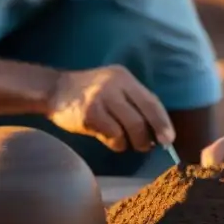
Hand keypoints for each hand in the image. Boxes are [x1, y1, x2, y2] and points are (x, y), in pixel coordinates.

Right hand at [48, 65, 174, 152]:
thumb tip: (156, 130)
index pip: (151, 101)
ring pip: (129, 128)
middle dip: (148, 137)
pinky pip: (113, 136)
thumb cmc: (90, 92)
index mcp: (124, 77)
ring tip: (127, 143)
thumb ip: (133, 102)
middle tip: (146, 146)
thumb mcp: (113, 87)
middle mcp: (114, 85)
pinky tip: (111, 140)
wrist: (55, 90)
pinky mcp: (89, 115)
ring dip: (132, 142)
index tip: (169, 140)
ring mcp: (100, 99)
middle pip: (142, 117)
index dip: (162, 122)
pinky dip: (116, 143)